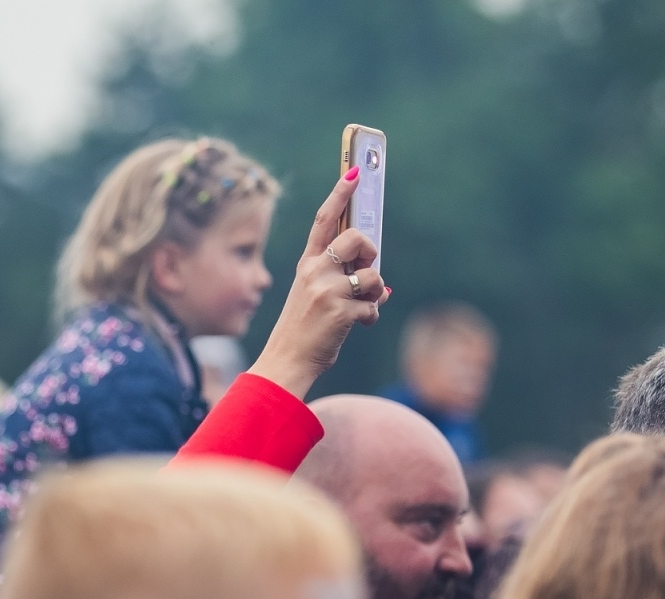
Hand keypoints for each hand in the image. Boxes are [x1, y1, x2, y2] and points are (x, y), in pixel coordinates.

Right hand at [247, 169, 389, 398]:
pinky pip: (373, 306)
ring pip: (372, 275)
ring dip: (374, 293)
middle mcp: (315, 271)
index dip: (340, 193)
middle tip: (364, 272)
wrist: (287, 360)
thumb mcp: (314, 295)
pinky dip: (371, 317)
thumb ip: (339, 278)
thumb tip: (378, 279)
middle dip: (370, 253)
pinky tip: (358, 326)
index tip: (356, 170)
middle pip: (358, 238)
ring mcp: (326, 291)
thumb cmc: (303, 328)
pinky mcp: (340, 312)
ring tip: (361, 307)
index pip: (324, 220)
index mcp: (306, 264)